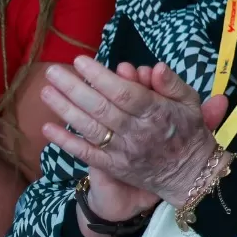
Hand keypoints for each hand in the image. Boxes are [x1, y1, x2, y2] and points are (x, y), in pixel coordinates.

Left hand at [40, 55, 229, 206]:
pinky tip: (47, 128)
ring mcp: (122, 151)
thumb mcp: (190, 102)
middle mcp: (137, 132)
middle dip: (74, 88)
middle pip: (101, 108)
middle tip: (52, 71)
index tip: (80, 61)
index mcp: (157, 113)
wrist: (190, 174)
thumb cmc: (188, 131)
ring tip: (46, 91)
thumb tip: (156, 66)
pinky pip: (86, 153)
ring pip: (90, 128)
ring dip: (65, 109)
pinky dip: (66, 142)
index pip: (125, 92)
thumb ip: (172, 84)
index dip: (101, 77)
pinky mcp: (113, 166)